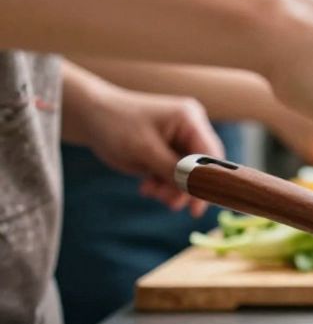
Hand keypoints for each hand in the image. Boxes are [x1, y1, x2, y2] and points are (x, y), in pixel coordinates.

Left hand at [70, 85, 224, 215]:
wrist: (90, 116)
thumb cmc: (116, 126)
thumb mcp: (144, 150)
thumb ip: (173, 169)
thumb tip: (196, 189)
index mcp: (190, 119)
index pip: (210, 154)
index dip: (209, 181)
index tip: (199, 207)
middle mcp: (190, 127)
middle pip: (201, 165)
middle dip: (185, 187)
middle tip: (169, 204)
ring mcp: (178, 138)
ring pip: (187, 172)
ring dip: (170, 187)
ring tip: (151, 192)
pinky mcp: (167, 149)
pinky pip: (174, 172)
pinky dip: (162, 183)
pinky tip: (146, 186)